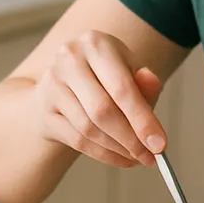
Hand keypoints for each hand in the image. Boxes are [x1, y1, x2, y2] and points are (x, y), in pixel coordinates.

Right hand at [35, 30, 166, 168]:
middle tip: (150, 157)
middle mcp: (69, 59)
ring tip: (137, 157)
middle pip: (102, 110)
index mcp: (95, 44)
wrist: (64, 83)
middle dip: (130, 139)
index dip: (142, 119)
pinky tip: (120, 158)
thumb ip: (144, 83)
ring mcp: (52, 84)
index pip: (121, 87)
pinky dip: (102, 154)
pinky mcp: (44, 110)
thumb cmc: (105, 77)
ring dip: (118, 149)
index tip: (160, 144)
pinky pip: (77, 140)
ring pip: (89, 128)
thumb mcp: (129, 72)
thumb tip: (152, 84)